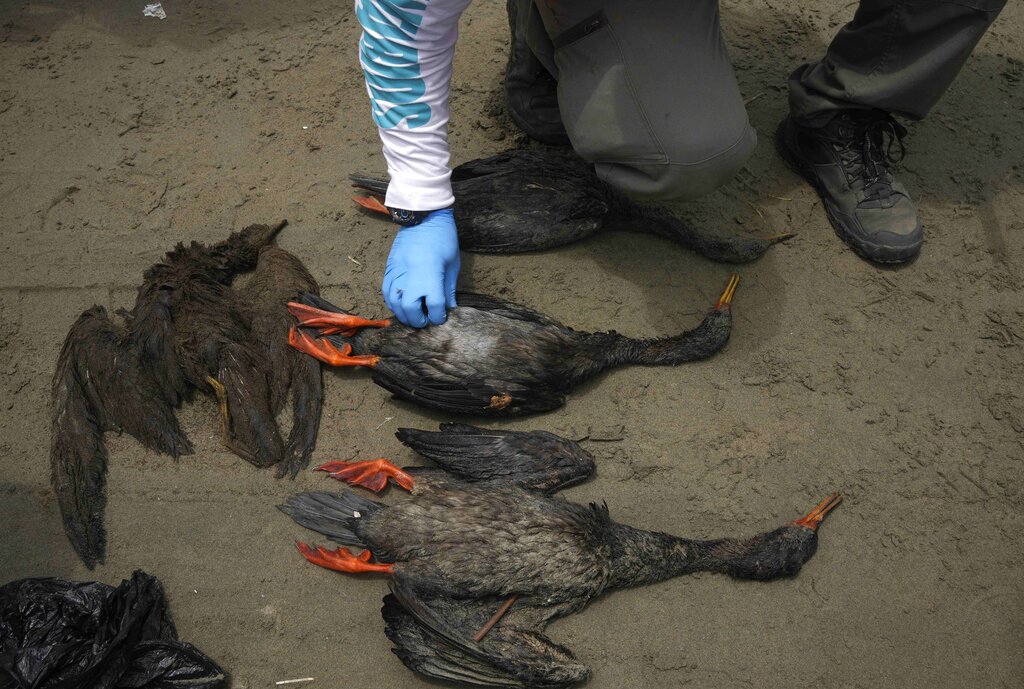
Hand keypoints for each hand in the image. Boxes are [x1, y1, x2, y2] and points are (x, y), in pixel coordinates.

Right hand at [382, 208, 459, 326]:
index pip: (434, 305)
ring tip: (412, 315)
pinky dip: (392, 301)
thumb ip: (448, 289)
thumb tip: (449, 308)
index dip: (438, 316)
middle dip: (417, 320)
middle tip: (424, 321)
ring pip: (394, 302)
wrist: (424, 215)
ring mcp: (397, 271)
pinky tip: (400, 304)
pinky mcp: (389, 267)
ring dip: (402, 313)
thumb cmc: (443, 238)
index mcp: (431, 273)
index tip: (441, 318)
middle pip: (410, 308)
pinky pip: (386, 290)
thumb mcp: (452, 264)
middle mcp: (411, 275)